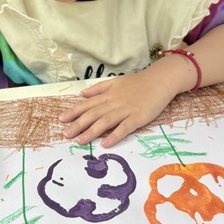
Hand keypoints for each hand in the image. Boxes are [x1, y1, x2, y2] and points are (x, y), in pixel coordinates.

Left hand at [59, 70, 179, 147]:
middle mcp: (114, 102)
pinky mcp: (138, 117)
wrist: (161, 79)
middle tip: (65, 134)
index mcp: (108, 94)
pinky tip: (105, 144)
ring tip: (79, 141)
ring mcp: (126, 110)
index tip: (61, 119)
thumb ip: (99, 88)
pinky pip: (124, 128)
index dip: (74, 112)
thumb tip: (82, 94)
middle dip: (78, 124)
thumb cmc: (139, 82)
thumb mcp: (116, 81)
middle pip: (93, 114)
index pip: (88, 104)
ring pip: (105, 122)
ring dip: (91, 132)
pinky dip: (114, 136)